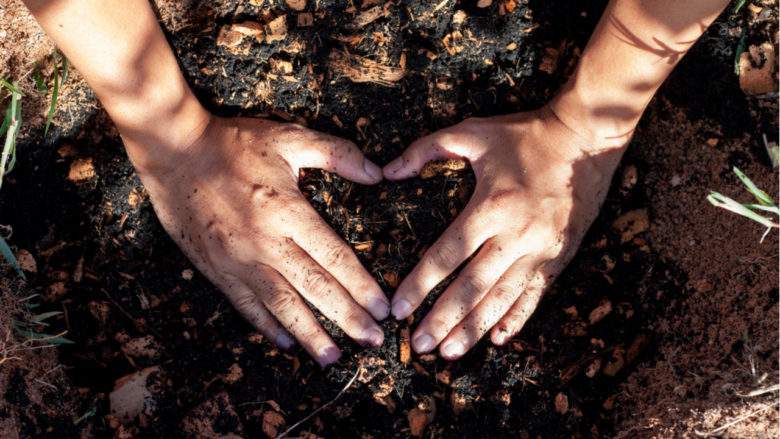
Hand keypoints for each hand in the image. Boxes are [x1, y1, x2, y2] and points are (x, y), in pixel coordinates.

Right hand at [131, 116, 388, 366]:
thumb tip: (378, 174)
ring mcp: (238, 260)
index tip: (383, 309)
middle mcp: (265, 242)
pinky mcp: (216, 269)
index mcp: (288, 210)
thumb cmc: (234, 143)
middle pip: (315, 288)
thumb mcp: (289, 138)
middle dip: (347, 318)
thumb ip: (336, 154)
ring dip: (310, 335)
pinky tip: (287, 342)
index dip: (362, 287)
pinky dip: (267, 326)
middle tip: (373, 341)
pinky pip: (246, 305)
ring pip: (282, 306)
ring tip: (334, 358)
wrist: (173, 152)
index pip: (334, 258)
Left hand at [384, 107, 624, 359]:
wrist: (586, 139)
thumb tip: (386, 172)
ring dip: (474, 328)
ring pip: (502, 299)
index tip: (398, 308)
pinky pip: (534, 295)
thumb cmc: (524, 135)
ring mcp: (541, 250)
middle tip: (418, 344)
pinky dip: (515, 319)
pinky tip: (497, 339)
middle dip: (443, 319)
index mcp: (491, 205)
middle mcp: (516, 234)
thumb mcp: (472, 131)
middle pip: (473, 287)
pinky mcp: (558, 256)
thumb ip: (426, 149)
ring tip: (448, 352)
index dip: (420, 284)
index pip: (448, 254)